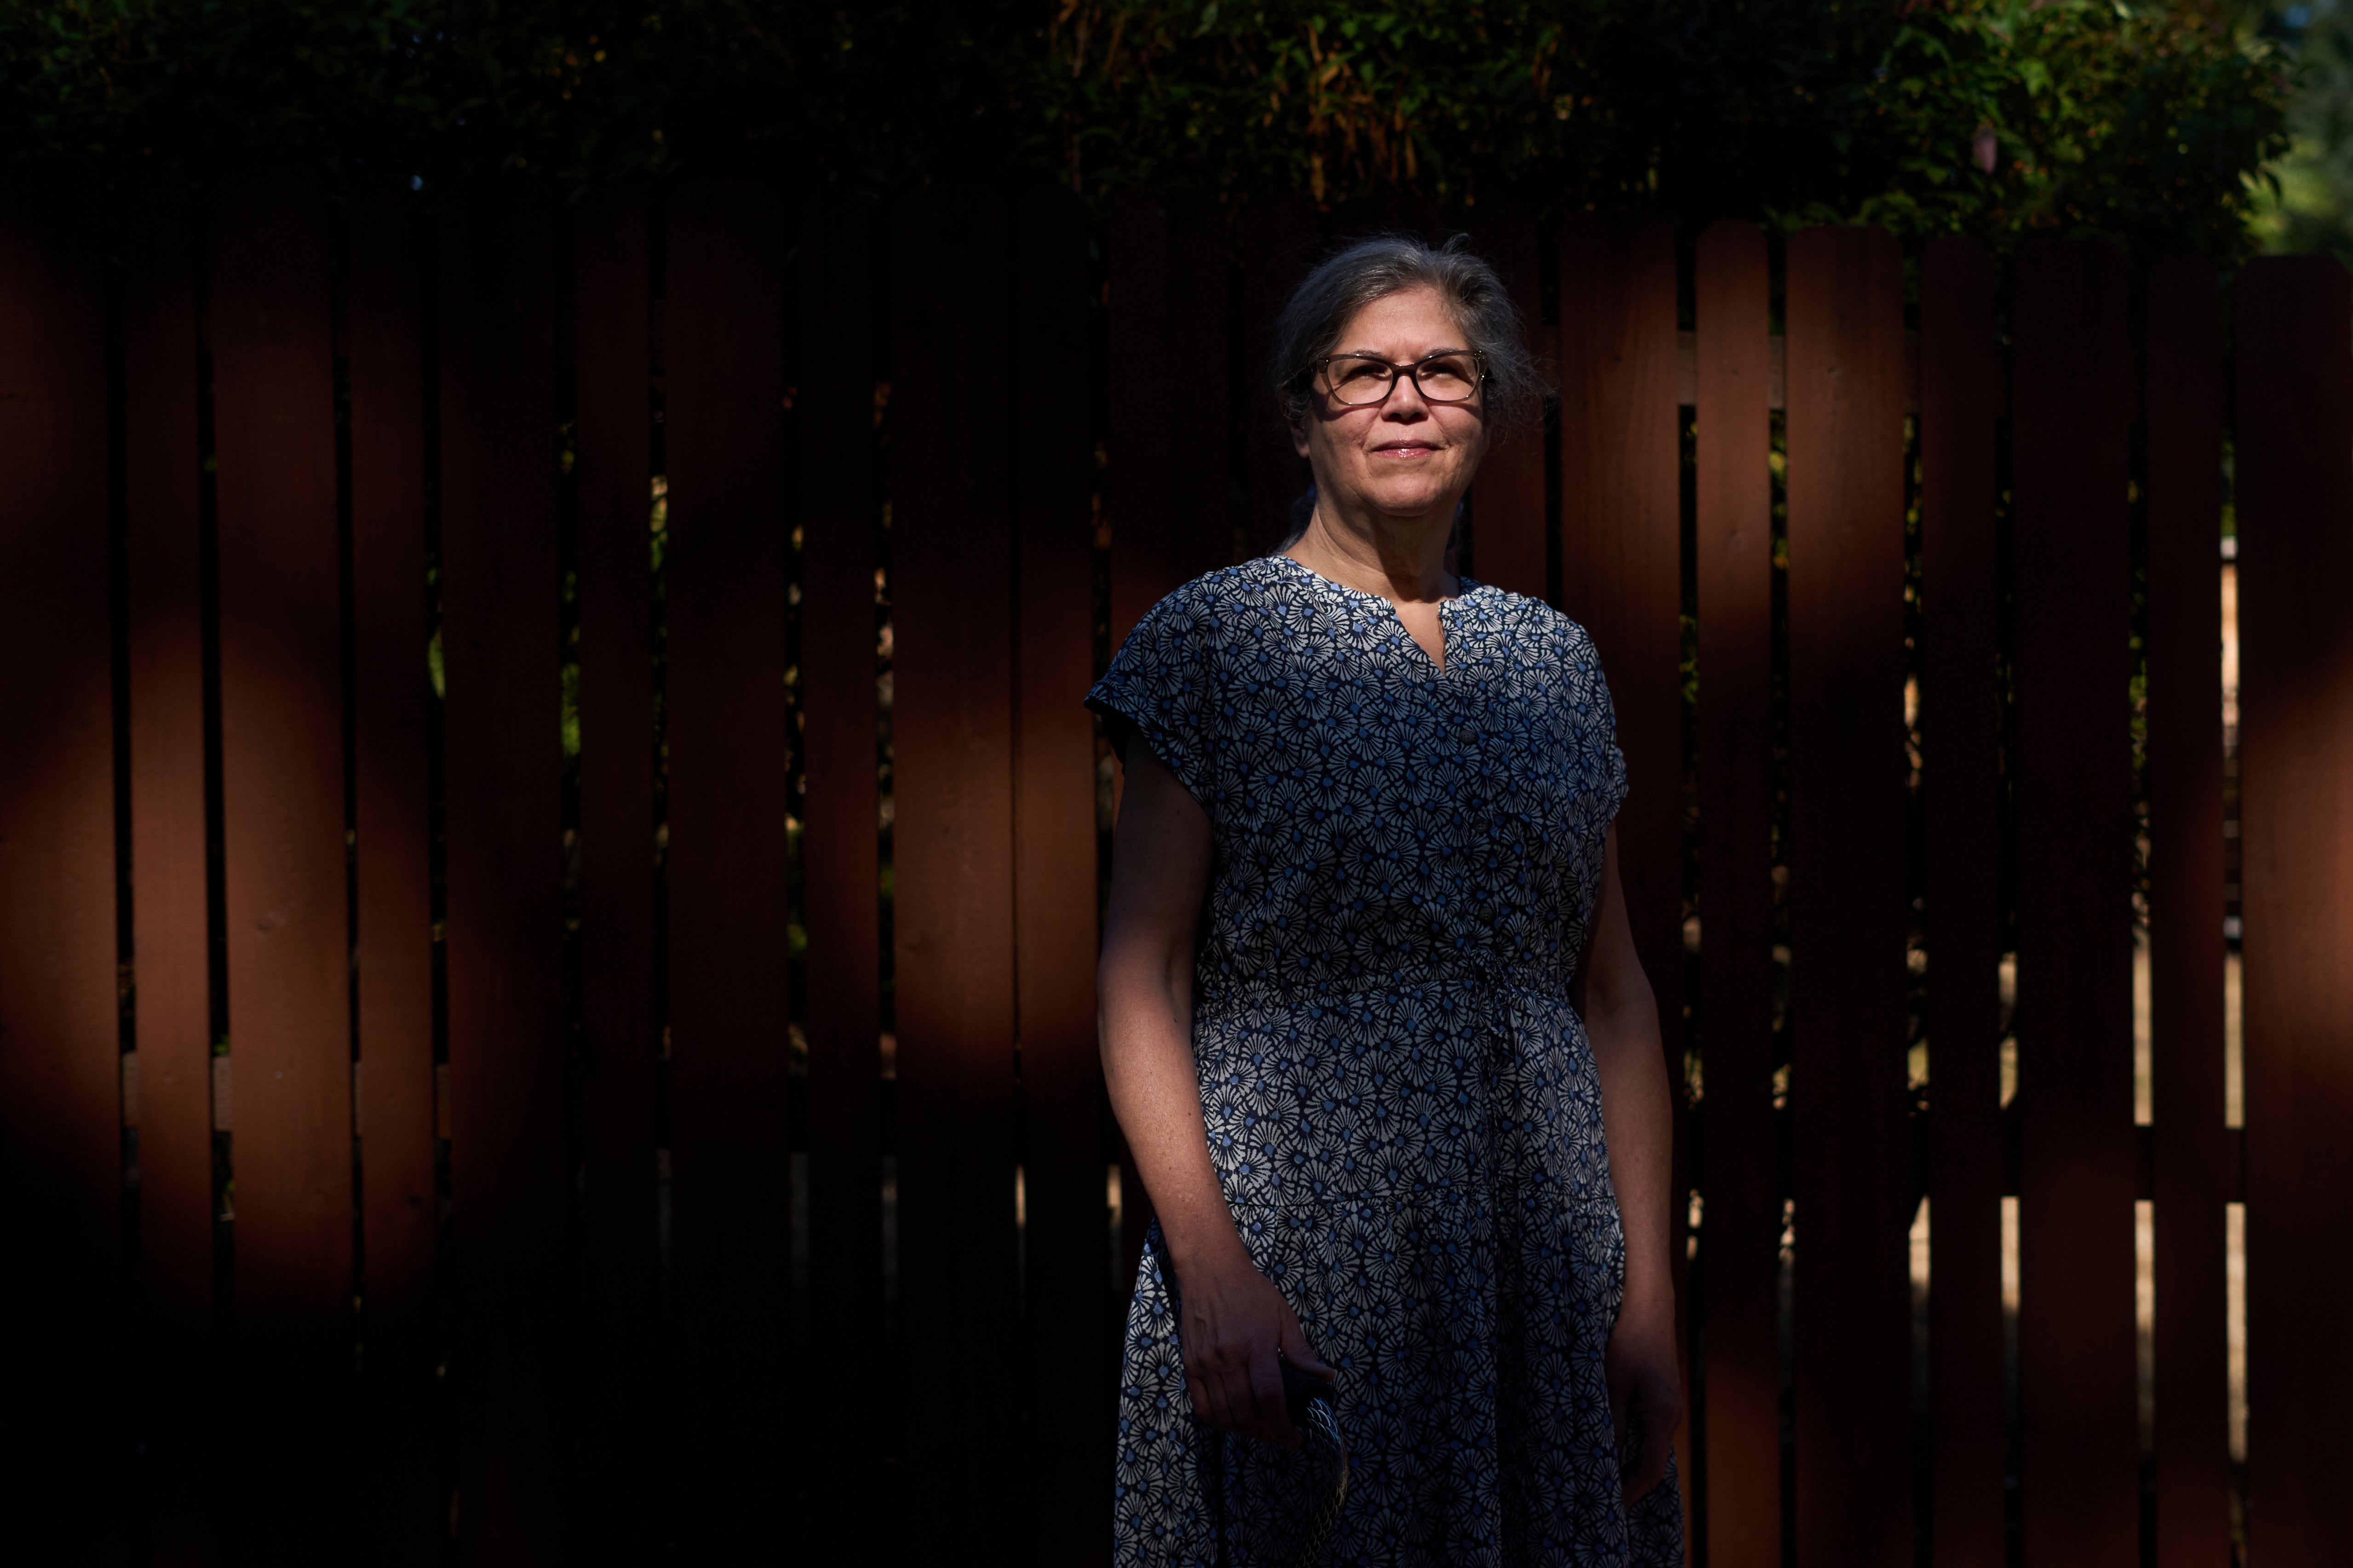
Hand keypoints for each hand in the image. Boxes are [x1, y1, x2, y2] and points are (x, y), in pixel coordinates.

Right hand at [1173, 1242, 1333, 1449]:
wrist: (1210, 1270)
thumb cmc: (1251, 1291)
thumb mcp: (1283, 1315)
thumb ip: (1301, 1351)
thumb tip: (1325, 1377)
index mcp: (1256, 1346)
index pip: (1269, 1397)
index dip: (1282, 1425)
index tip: (1294, 1439)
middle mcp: (1228, 1358)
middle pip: (1245, 1412)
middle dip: (1266, 1432)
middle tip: (1279, 1433)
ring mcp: (1206, 1364)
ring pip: (1223, 1415)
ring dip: (1243, 1430)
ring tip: (1259, 1428)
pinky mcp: (1191, 1365)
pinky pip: (1202, 1407)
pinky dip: (1218, 1421)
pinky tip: (1233, 1420)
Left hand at [1605, 1293, 1682, 1504]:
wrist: (1649, 1306)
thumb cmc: (1628, 1340)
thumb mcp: (1612, 1382)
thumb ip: (1612, 1420)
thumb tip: (1605, 1456)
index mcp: (1662, 1416)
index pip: (1650, 1469)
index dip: (1631, 1492)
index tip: (1612, 1508)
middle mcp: (1670, 1415)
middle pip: (1652, 1460)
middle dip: (1629, 1482)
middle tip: (1601, 1497)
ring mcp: (1668, 1405)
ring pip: (1648, 1444)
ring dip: (1628, 1460)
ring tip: (1600, 1475)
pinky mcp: (1660, 1394)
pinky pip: (1647, 1427)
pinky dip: (1630, 1441)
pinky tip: (1610, 1443)